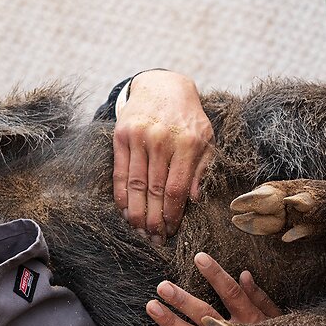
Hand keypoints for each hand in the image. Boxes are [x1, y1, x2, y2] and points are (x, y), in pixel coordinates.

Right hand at [112, 70, 213, 242]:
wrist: (162, 86)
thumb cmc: (187, 117)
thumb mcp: (205, 137)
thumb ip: (202, 167)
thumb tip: (193, 199)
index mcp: (187, 142)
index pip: (176, 187)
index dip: (171, 213)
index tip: (170, 230)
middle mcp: (161, 139)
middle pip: (154, 190)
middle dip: (154, 219)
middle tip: (154, 238)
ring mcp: (138, 137)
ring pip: (135, 185)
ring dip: (136, 212)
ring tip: (139, 230)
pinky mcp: (121, 137)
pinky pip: (120, 173)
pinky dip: (121, 195)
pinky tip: (125, 210)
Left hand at [145, 252, 282, 325]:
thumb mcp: (273, 320)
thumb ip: (259, 297)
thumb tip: (244, 274)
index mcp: (249, 319)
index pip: (230, 292)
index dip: (216, 274)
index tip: (200, 257)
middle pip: (204, 313)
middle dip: (182, 300)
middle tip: (163, 286)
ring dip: (169, 321)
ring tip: (152, 306)